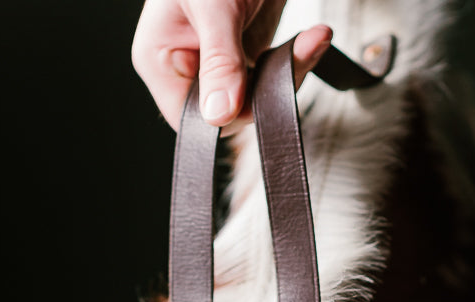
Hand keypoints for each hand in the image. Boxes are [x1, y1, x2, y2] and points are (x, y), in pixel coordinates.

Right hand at [131, 0, 331, 130]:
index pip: (188, 118)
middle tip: (298, 58)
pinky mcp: (246, 52)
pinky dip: (296, 58)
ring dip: (290, 72)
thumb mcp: (214, 7)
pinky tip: (313, 37)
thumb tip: (219, 114)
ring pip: (256, 97)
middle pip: (227, 112)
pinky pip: (272, 74)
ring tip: (314, 39)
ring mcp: (217, 62)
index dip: (224, 117)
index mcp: (160, 59)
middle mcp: (187, 66)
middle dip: (267, 91)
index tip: (257, 97)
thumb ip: (218, 60)